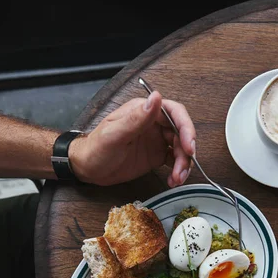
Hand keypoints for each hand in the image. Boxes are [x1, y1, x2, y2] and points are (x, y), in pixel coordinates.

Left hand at [70, 91, 195, 187]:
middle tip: (184, 167)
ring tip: (177, 179)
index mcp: (144, 112)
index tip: (189, 146)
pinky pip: (174, 160)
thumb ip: (136, 118)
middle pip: (181, 132)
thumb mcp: (115, 134)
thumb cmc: (96, 148)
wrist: (87, 168)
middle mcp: (153, 124)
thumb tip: (156, 97)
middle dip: (186, 151)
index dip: (186, 127)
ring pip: (180, 148)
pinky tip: (174, 180)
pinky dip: (178, 170)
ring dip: (183, 164)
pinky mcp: (156, 155)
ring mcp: (156, 140)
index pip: (174, 113)